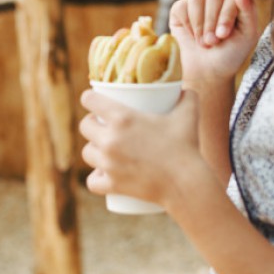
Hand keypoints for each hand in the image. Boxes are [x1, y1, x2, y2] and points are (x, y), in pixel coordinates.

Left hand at [79, 89, 201, 205]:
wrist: (186, 184)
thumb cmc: (186, 147)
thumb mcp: (188, 115)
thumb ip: (188, 96)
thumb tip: (186, 88)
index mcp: (122, 118)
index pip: (90, 100)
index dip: (89, 98)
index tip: (92, 100)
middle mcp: (110, 139)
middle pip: (85, 126)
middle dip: (91, 124)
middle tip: (102, 125)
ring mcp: (108, 163)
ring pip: (87, 153)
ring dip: (93, 150)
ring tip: (101, 149)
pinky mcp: (112, 184)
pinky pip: (92, 181)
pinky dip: (96, 178)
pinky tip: (100, 175)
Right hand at [169, 0, 259, 85]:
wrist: (208, 71)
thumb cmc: (231, 53)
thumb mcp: (247, 34)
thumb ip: (249, 9)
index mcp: (236, 1)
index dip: (226, 15)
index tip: (224, 35)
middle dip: (212, 21)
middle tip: (213, 41)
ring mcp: (198, 3)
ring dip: (199, 24)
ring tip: (203, 42)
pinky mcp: (180, 10)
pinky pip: (181, 6)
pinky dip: (186, 24)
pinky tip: (191, 36)